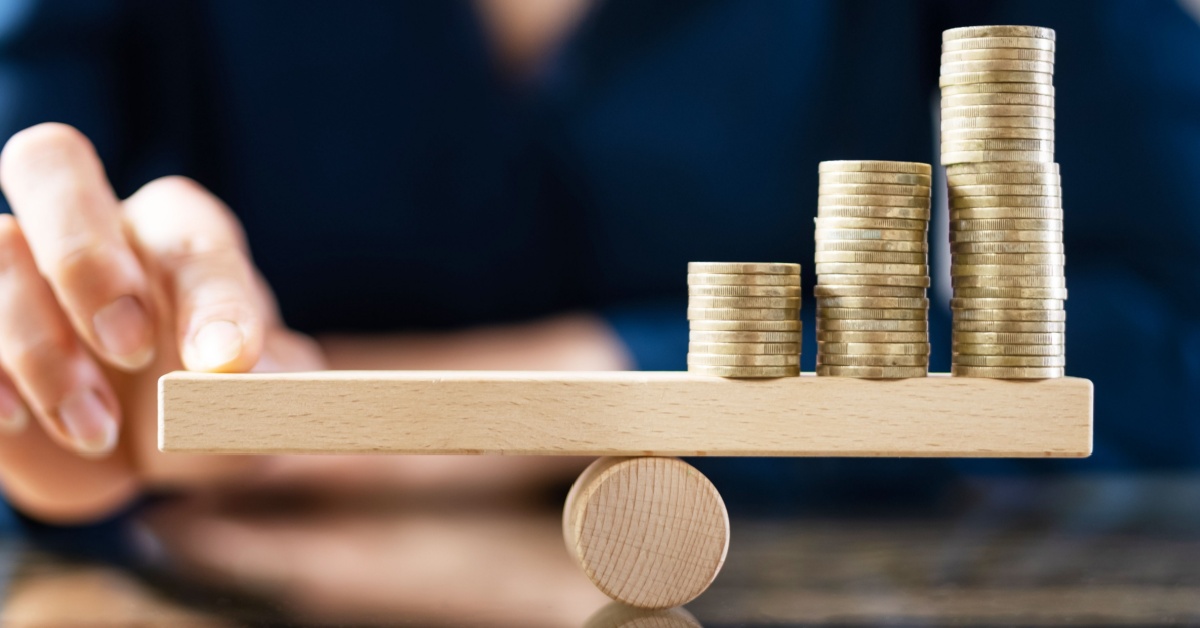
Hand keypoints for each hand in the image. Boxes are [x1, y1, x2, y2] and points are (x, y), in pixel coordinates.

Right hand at [0, 123, 323, 522]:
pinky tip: (21, 419)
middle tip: (132, 351)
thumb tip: (231, 380)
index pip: (189, 237)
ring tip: (98, 432)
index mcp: (176, 234)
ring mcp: (15, 269)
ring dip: (40, 351)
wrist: (159, 446)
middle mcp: (90, 229)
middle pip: (48, 162)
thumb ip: (263, 392)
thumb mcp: (260, 403)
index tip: (228, 366)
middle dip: (83, 257)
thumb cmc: (219, 403)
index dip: (210, 297)